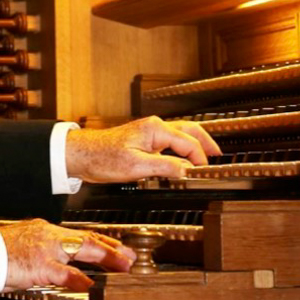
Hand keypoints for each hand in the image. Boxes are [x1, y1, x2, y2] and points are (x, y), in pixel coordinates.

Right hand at [0, 219, 134, 291]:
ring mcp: (45, 249)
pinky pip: (64, 272)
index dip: (101, 241)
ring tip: (123, 265)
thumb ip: (42, 256)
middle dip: (111, 247)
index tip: (116, 246)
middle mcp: (48, 236)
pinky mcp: (39, 264)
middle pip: (87, 239)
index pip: (79, 234)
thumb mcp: (22, 248)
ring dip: (106, 256)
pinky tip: (92, 285)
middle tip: (130, 256)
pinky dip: (80, 278)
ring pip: (83, 249)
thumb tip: (57, 268)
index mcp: (44, 232)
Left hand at [64, 116, 220, 182]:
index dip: (200, 158)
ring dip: (194, 144)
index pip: (188, 143)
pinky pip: (169, 142)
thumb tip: (187, 170)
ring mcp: (148, 133)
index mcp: (156, 129)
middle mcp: (154, 127)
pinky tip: (182, 158)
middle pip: (189, 131)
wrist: (81, 155)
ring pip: (179, 134)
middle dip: (205, 142)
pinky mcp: (143, 142)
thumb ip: (164, 167)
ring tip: (205, 155)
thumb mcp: (136, 166)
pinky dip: (181, 148)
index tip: (206, 172)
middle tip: (217, 155)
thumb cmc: (103, 157)